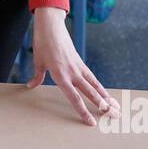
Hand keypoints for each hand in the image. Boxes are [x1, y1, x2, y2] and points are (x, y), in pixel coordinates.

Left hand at [27, 7, 118, 125]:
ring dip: (106, 97)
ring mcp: (78, 67)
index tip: (91, 122)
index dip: (83, 111)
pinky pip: (92, 77)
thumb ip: (37, 76)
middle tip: (115, 116)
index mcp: (61, 75)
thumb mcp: (37, 61)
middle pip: (91, 93)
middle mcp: (72, 73)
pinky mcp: (80, 62)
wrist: (51, 26)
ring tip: (116, 108)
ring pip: (95, 85)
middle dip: (103, 106)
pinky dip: (99, 87)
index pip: (74, 98)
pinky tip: (105, 94)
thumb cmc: (43, 44)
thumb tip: (30, 86)